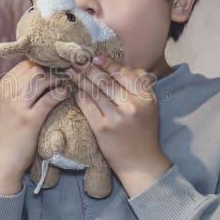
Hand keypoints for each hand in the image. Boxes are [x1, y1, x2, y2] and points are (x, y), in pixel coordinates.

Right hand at [0, 60, 71, 194]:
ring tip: (67, 82)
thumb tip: (42, 75)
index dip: (43, 64)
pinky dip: (61, 92)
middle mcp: (7, 93)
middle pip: (34, 68)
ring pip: (41, 78)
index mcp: (2, 88)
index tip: (57, 68)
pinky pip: (49, 98)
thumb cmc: (9, 133)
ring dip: (58, 78)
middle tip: (66, 73)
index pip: (25, 65)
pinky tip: (66, 93)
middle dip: (52, 68)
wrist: (2, 160)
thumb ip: (19, 91)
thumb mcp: (7, 107)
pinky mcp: (29, 120)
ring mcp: (17, 106)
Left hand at [65, 55, 171, 192]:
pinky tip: (73, 90)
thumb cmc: (143, 131)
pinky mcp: (102, 129)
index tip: (95, 57)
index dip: (108, 63)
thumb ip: (139, 85)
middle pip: (106, 81)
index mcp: (145, 97)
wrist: (140, 162)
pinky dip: (79, 97)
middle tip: (76, 58)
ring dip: (80, 79)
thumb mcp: (149, 105)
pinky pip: (87, 107)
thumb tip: (118, 66)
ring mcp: (116, 118)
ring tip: (70, 70)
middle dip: (88, 68)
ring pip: (94, 92)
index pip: (124, 73)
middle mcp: (131, 106)